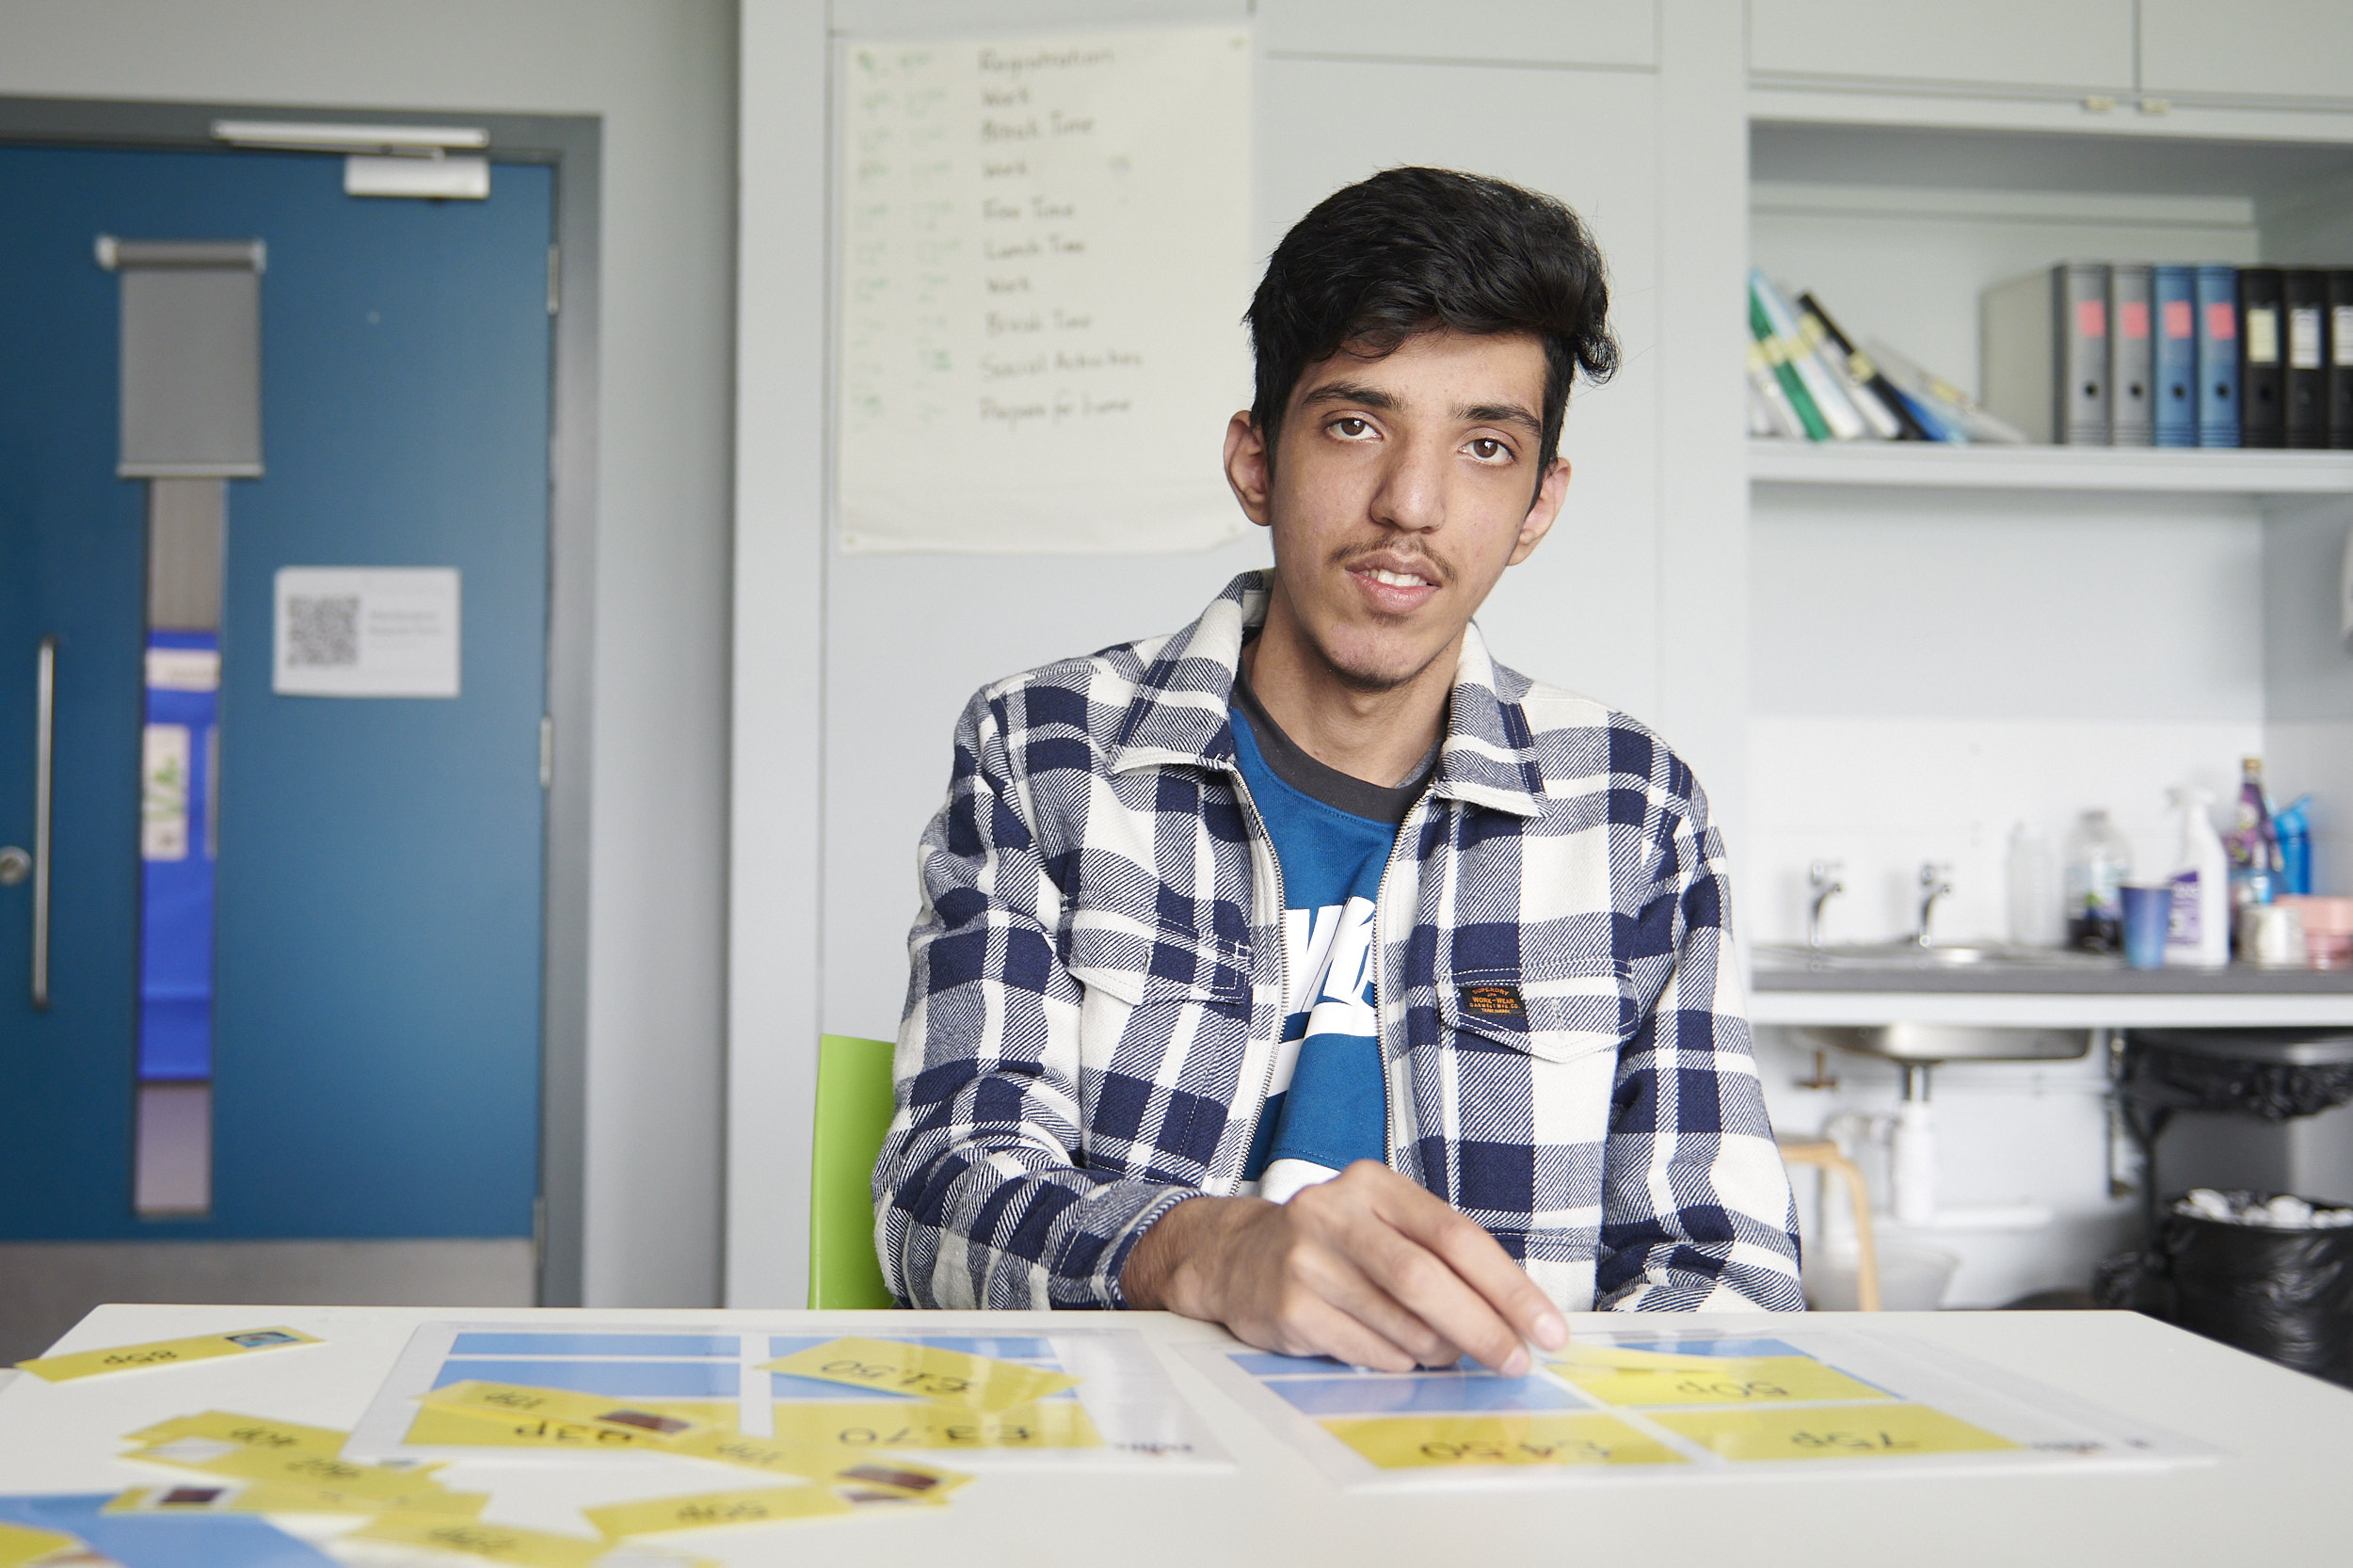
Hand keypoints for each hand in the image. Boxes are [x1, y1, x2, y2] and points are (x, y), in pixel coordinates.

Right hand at [1119, 1162, 1567, 1373]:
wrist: (1233, 1256)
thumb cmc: (1332, 1245)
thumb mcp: (1381, 1225)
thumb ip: (1439, 1257)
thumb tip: (1512, 1318)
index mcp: (1373, 1183)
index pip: (1455, 1235)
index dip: (1508, 1287)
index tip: (1546, 1328)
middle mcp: (1335, 1212)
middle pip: (1426, 1278)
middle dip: (1483, 1328)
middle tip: (1516, 1362)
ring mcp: (1305, 1258)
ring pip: (1399, 1321)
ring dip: (1437, 1349)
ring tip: (1444, 1352)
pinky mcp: (1286, 1305)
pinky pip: (1365, 1348)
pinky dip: (1395, 1359)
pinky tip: (1396, 1352)